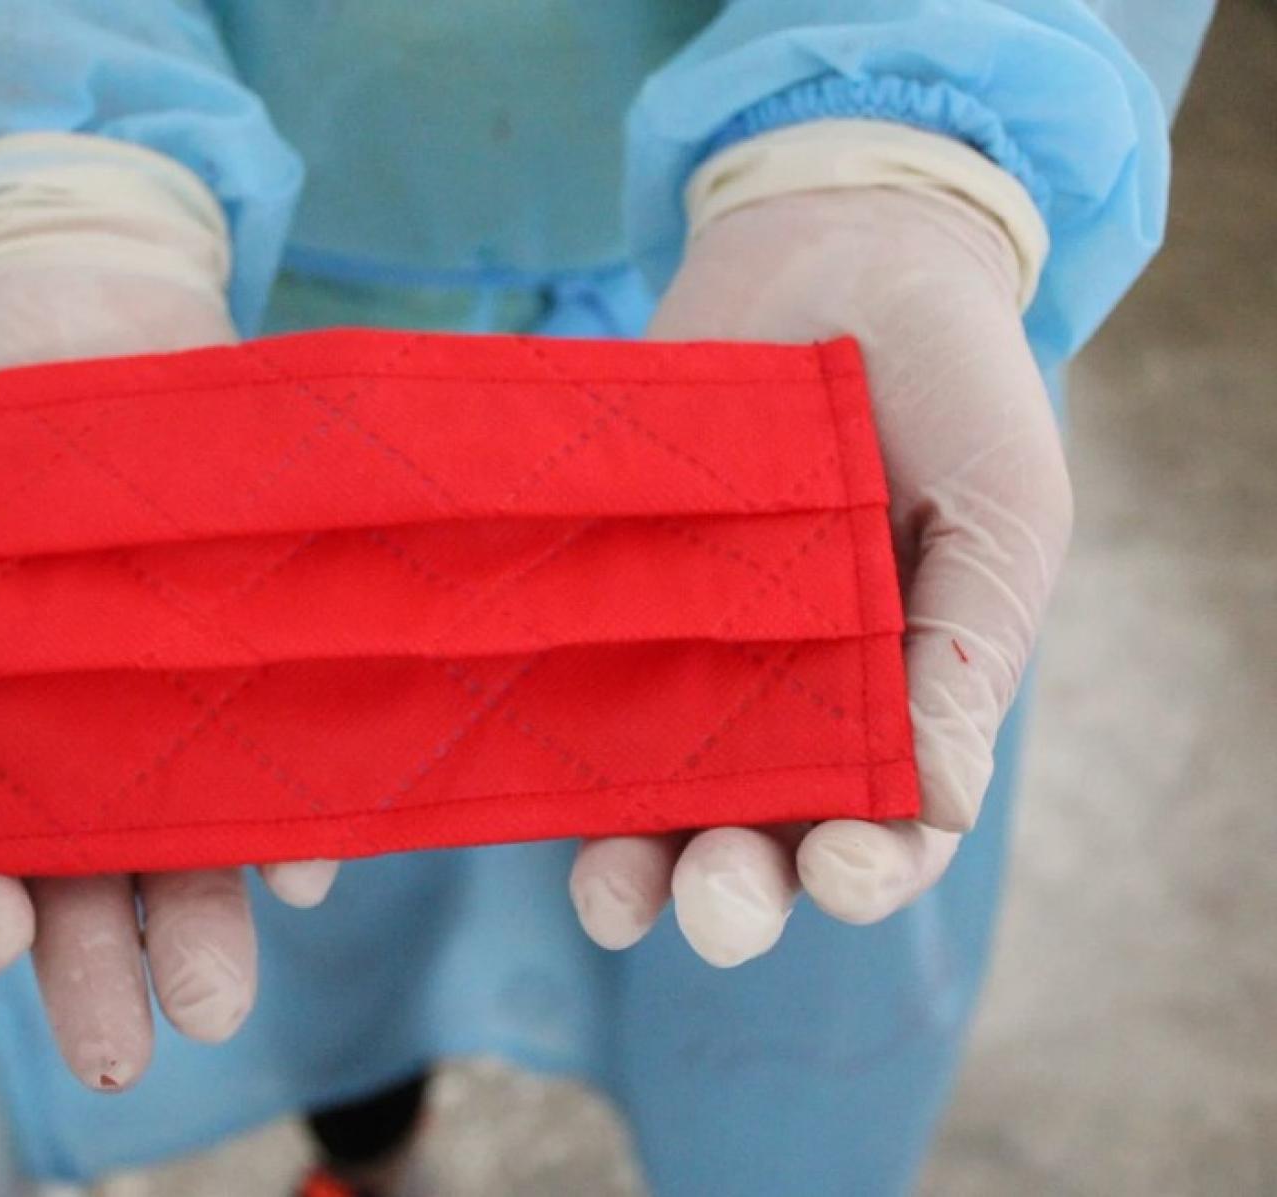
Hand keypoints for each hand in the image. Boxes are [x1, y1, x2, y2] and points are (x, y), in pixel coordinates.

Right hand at [0, 260, 338, 1088]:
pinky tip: (305, 866)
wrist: (90, 289)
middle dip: (98, 968)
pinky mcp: (261, 647)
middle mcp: (81, 728)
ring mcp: (176, 693)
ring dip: (200, 925)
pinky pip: (283, 750)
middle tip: (120, 1050)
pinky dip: (296, 813)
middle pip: (86, 874)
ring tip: (215, 1001)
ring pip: (188, 837)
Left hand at [571, 187, 1070, 963]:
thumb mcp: (1001, 510)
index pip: (885, 826)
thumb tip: (941, 803)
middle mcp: (786, 702)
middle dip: (737, 889)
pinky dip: (548, 748)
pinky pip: (568, 693)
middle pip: (757, 837)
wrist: (838, 246)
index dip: (867, 869)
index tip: (839, 868)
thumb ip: (970, 650)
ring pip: (652, 795)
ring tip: (615, 896)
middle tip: (721, 900)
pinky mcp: (602, 598)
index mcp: (901, 700)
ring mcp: (686, 655)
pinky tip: (528, 778)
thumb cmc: (951, 387)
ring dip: (633, 864)